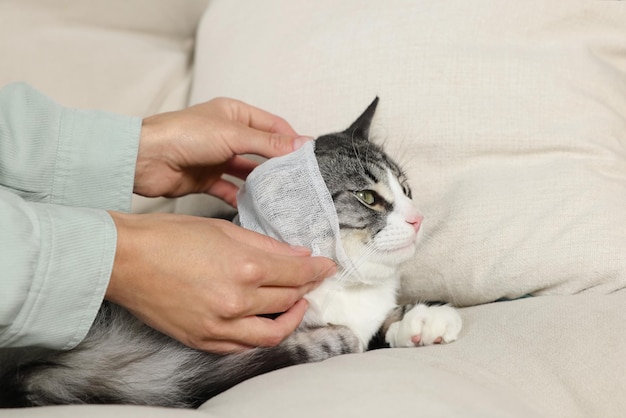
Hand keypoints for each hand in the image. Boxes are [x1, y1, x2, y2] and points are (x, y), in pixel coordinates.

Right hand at [106, 212, 336, 352]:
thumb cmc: (168, 237)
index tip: (327, 266)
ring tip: (296, 304)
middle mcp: (236, 301)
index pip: (297, 273)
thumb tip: (297, 253)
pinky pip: (243, 346)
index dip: (317, 269)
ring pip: (272, 333)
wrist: (125, 260)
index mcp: (245, 267)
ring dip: (291, 319)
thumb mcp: (222, 229)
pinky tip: (265, 321)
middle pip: (288, 299)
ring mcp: (219, 325)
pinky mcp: (203, 339)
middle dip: (307, 288)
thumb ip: (265, 244)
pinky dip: (261, 335)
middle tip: (312, 278)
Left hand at [134, 97, 311, 205]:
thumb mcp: (233, 134)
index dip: (291, 140)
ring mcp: (217, 158)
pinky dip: (241, 199)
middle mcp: (227, 135)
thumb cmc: (182, 134)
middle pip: (262, 150)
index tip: (309, 157)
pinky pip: (230, 190)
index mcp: (234, 114)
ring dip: (262, 184)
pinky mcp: (206, 179)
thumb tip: (301, 144)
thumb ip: (268, 142)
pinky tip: (254, 208)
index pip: (272, 125)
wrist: (143, 159)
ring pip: (247, 172)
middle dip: (279, 165)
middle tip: (300, 181)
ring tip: (282, 197)